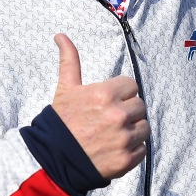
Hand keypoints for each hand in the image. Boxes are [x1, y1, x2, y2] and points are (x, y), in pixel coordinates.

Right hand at [51, 34, 149, 179]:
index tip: (108, 103)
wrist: (51, 160)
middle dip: (127, 111)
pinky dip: (132, 150)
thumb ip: (70, 61)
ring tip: (113, 135)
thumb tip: (60, 35)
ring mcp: (123, 138)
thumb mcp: (65, 89)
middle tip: (109, 120)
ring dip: (133, 131)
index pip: (132, 86)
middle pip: (140, 106)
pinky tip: (114, 149)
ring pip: (144, 127)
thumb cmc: (61, 122)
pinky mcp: (126, 160)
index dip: (121, 94)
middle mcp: (118, 115)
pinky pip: (142, 149)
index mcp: (105, 94)